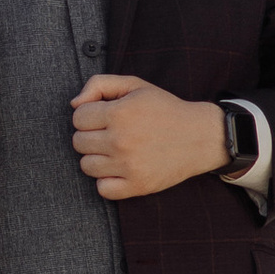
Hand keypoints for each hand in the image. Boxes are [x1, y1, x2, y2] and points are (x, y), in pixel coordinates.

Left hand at [70, 72, 230, 200]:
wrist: (200, 136)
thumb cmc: (165, 109)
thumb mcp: (135, 85)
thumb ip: (99, 84)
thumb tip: (74, 104)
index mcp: (120, 113)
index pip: (78, 118)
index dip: (89, 115)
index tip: (105, 116)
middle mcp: (121, 140)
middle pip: (78, 142)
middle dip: (91, 135)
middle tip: (111, 133)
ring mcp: (128, 165)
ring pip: (86, 166)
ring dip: (97, 158)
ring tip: (116, 150)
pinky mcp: (137, 185)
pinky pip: (102, 189)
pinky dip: (107, 181)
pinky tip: (120, 169)